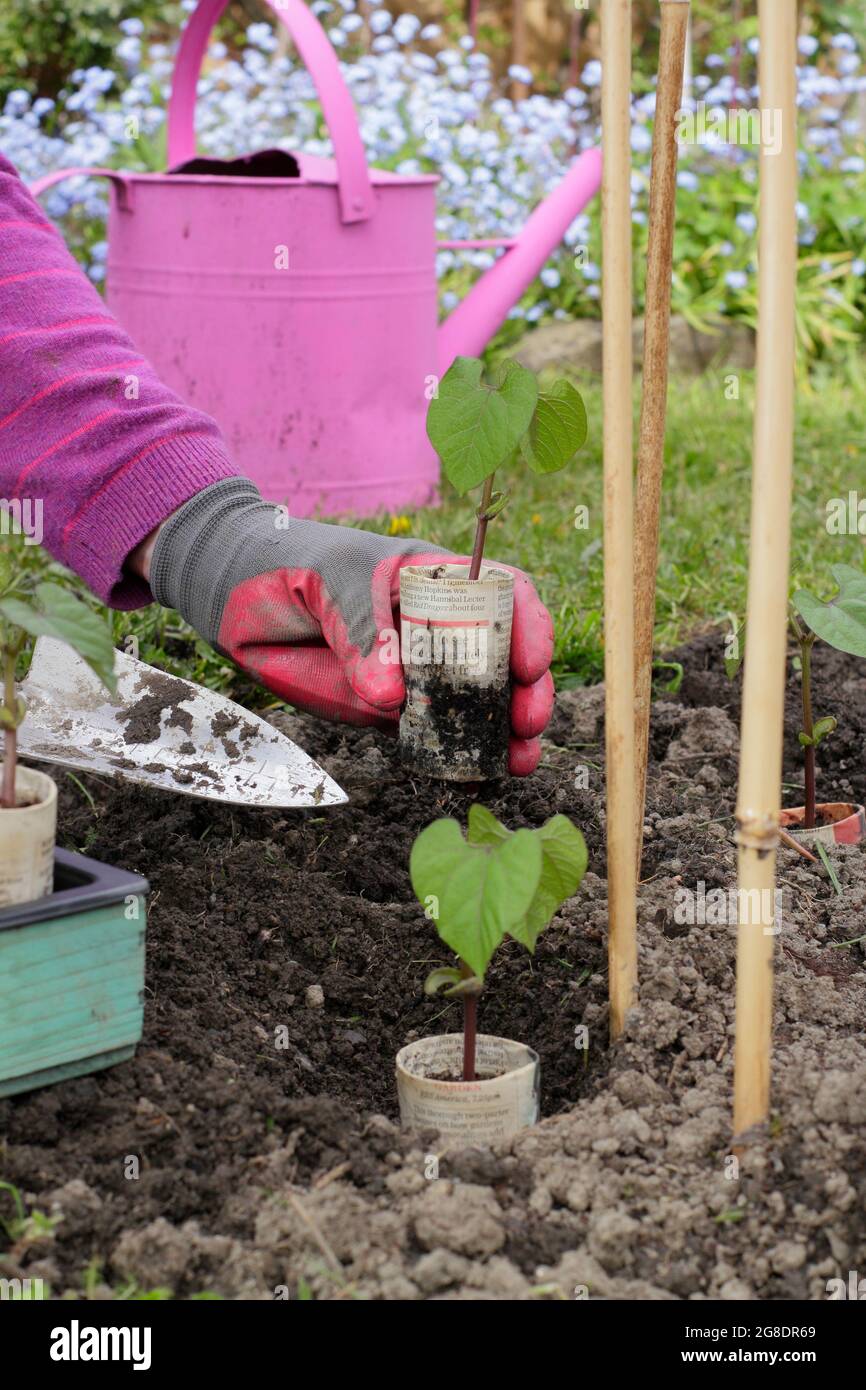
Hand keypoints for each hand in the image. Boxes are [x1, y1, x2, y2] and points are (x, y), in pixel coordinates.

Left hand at [146, 479, 553, 775]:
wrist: (235, 597)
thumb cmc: (292, 565)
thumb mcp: (334, 580)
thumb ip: (365, 632)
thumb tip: (393, 698)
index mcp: (438, 580)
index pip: (504, 595)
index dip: (528, 626)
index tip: (528, 662)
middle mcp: (439, 627)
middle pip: (502, 658)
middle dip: (525, 690)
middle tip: (526, 720)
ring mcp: (417, 672)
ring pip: (476, 704)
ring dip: (504, 733)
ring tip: (518, 760)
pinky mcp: (388, 712)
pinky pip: (432, 736)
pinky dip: (459, 756)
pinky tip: (480, 774)